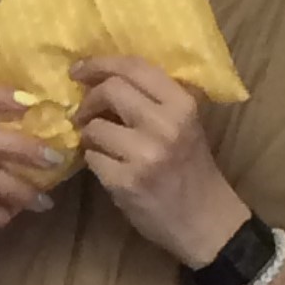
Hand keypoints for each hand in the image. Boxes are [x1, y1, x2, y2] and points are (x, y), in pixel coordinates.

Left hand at [72, 56, 247, 265]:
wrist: (205, 220)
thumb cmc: (191, 169)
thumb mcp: (184, 125)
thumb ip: (153, 100)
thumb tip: (102, 79)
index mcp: (182, 104)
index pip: (134, 67)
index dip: (100, 63)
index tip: (78, 70)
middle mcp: (165, 124)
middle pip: (110, 90)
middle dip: (88, 100)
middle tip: (83, 111)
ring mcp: (145, 154)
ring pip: (94, 127)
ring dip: (89, 135)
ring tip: (101, 145)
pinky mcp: (126, 181)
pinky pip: (92, 158)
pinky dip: (93, 161)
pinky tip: (108, 167)